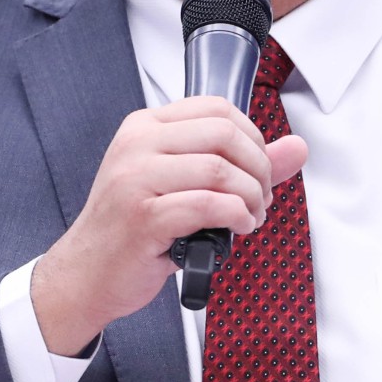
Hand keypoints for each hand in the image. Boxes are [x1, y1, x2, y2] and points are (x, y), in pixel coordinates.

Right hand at [30, 98, 307, 356]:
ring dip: (251, 198)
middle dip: (259, 169)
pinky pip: (209, 206)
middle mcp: (137, 144)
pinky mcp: (144, 217)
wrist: (84, 274)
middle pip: (225, 134)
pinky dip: (237, 217)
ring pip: (221, 170)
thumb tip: (298, 147)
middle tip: (260, 198)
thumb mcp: (181, 183)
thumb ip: (240, 163)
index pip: (217, 107)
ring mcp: (136, 179)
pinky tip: (238, 229)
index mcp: (144, 126)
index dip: (253, 136)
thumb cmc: (132, 228)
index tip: (257, 168)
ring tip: (250, 217)